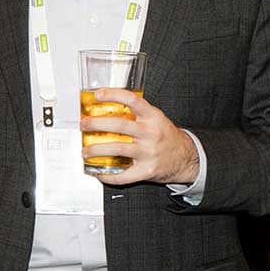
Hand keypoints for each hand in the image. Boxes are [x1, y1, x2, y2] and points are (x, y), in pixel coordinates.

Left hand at [80, 88, 198, 186]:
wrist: (186, 157)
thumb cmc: (166, 136)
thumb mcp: (156, 119)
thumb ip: (137, 114)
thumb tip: (107, 107)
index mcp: (153, 117)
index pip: (132, 100)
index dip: (114, 95)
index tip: (98, 94)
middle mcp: (150, 133)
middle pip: (119, 125)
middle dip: (96, 124)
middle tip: (84, 125)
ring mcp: (148, 152)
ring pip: (117, 149)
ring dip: (96, 150)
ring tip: (85, 151)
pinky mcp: (147, 170)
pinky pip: (124, 175)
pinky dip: (108, 176)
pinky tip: (98, 173)